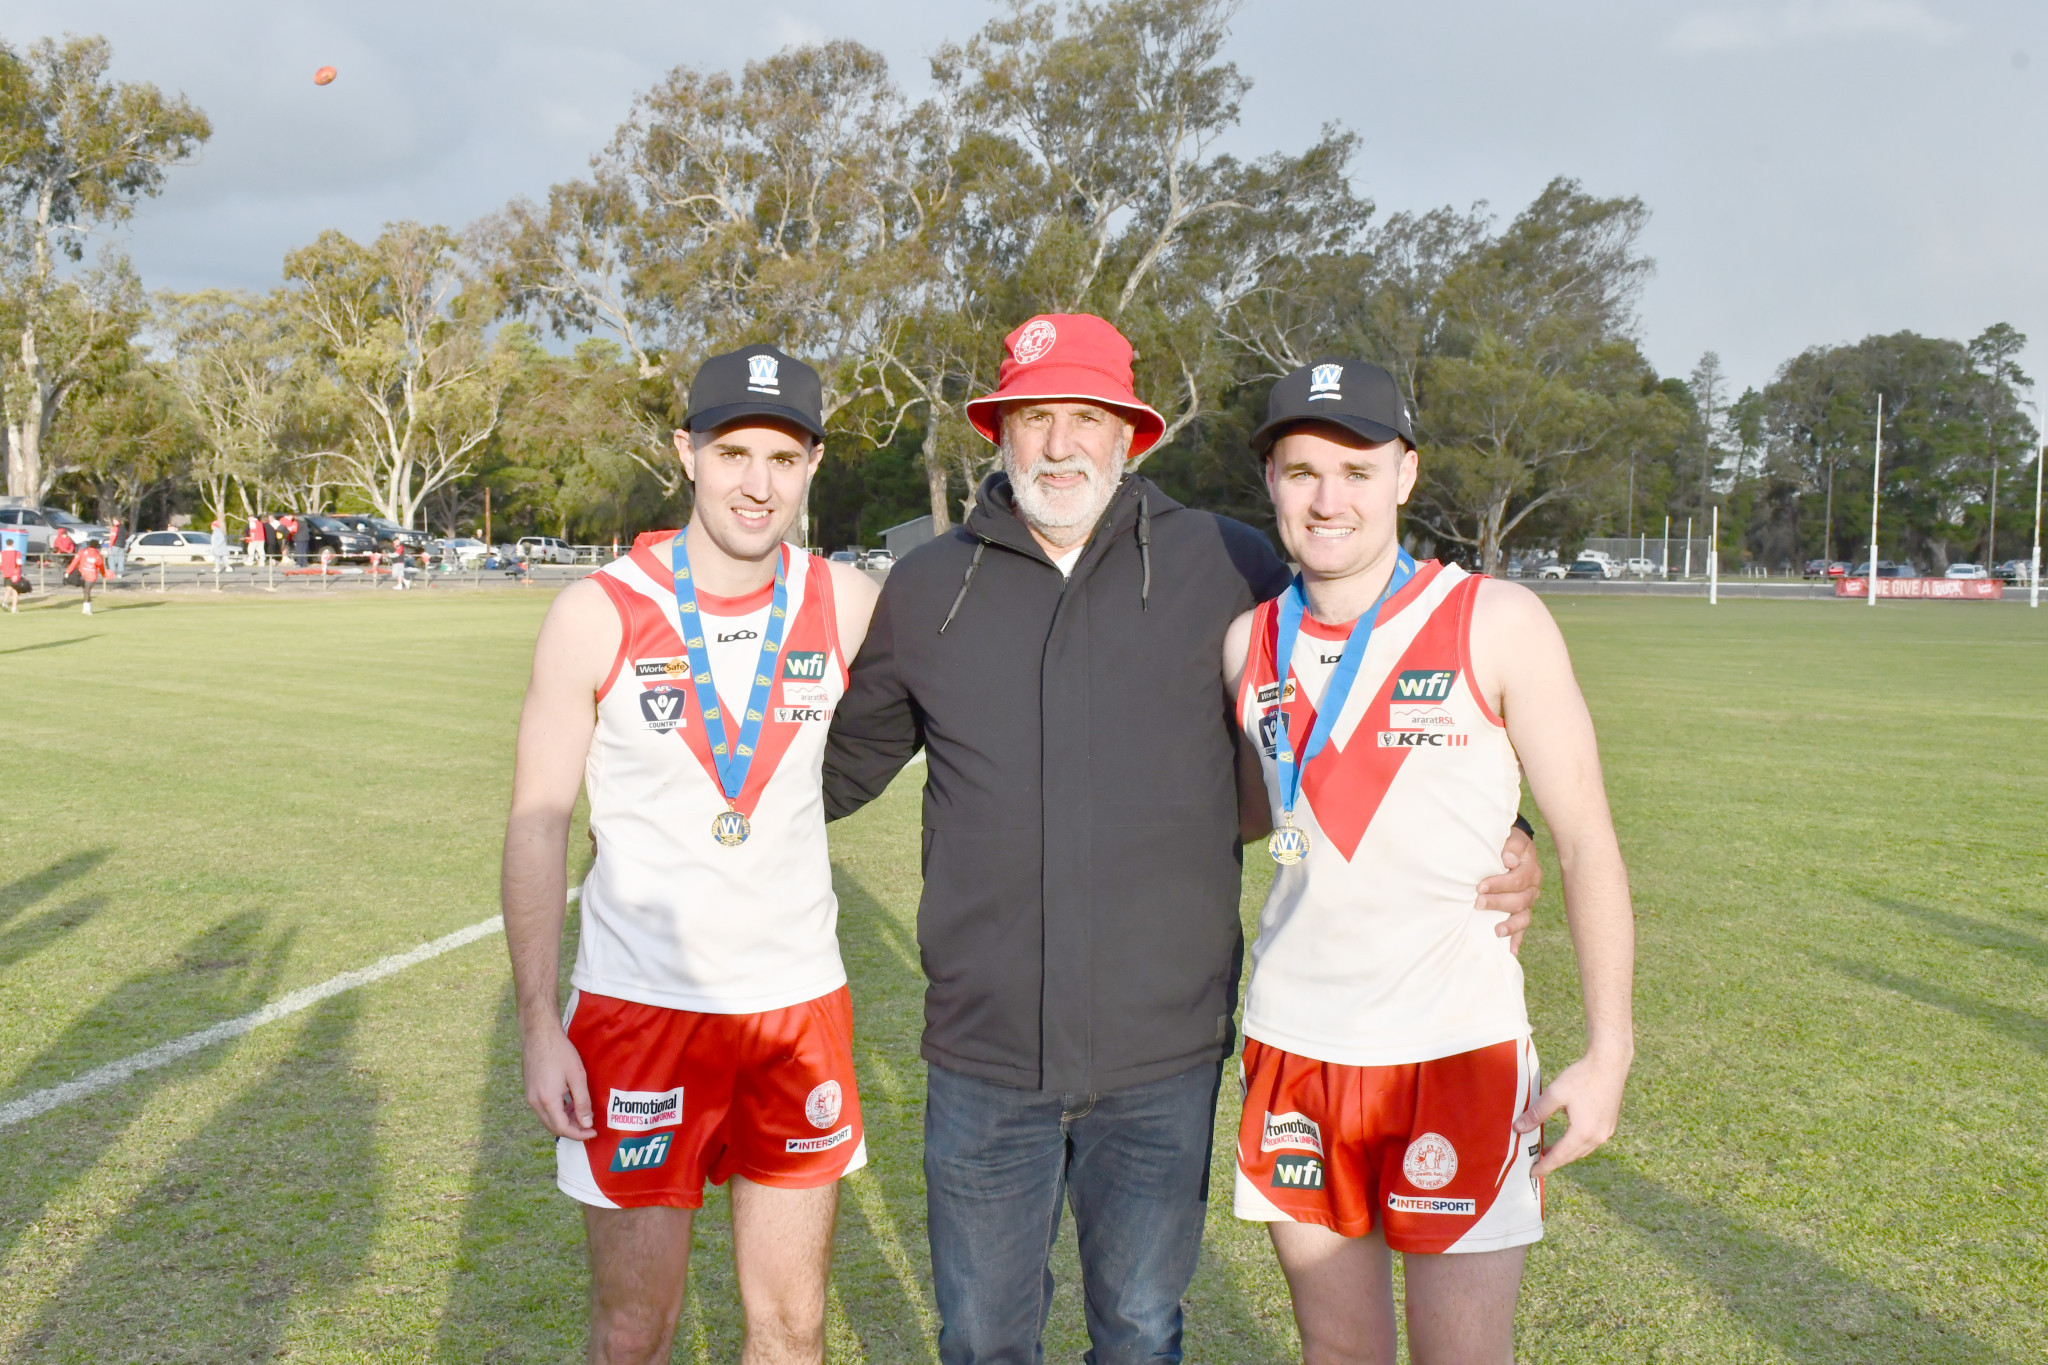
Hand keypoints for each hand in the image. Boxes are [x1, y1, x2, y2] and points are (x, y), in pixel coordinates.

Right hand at [521, 1023, 595, 1139]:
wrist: (539, 1034)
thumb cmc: (560, 1052)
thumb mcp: (577, 1076)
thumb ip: (582, 1102)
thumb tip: (587, 1123)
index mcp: (548, 1100)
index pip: (563, 1128)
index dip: (579, 1134)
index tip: (593, 1132)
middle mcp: (535, 1102)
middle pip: (553, 1127)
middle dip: (572, 1130)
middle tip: (589, 1125)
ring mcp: (530, 1097)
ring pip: (547, 1119)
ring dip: (564, 1121)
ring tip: (581, 1113)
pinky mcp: (529, 1090)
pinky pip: (543, 1110)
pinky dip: (556, 1112)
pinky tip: (569, 1103)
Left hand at [1479, 824, 1542, 951]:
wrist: (1512, 850)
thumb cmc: (1508, 844)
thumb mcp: (1512, 838)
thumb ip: (1512, 846)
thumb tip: (1509, 860)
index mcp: (1530, 870)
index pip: (1518, 879)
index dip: (1499, 884)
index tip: (1479, 887)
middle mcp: (1532, 889)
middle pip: (1519, 900)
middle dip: (1498, 903)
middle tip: (1477, 903)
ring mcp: (1528, 903)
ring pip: (1523, 917)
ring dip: (1510, 926)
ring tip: (1496, 931)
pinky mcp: (1522, 913)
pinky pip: (1522, 929)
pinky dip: (1516, 940)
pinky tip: (1510, 952)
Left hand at [1516, 1049, 1628, 1176]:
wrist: (1610, 1063)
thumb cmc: (1582, 1076)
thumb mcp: (1555, 1094)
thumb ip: (1536, 1113)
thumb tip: (1518, 1128)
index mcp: (1583, 1132)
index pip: (1560, 1156)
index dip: (1544, 1166)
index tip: (1532, 1173)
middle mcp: (1598, 1137)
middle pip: (1572, 1156)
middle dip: (1554, 1162)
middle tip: (1537, 1164)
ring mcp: (1606, 1132)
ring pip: (1582, 1150)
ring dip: (1566, 1154)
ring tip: (1548, 1152)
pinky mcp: (1610, 1124)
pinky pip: (1590, 1142)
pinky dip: (1577, 1145)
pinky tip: (1568, 1138)